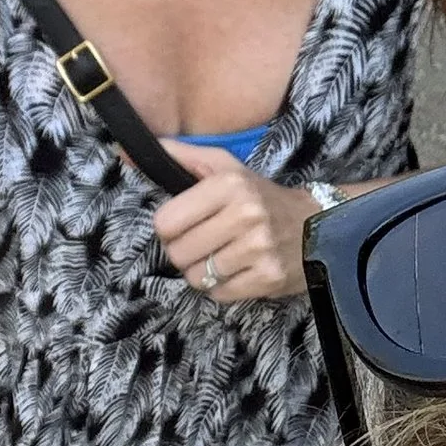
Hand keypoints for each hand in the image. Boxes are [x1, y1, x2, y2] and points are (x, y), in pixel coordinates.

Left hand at [151, 146, 319, 303]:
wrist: (319, 224)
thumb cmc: (260, 196)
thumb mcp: (224, 167)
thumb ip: (179, 156)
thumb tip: (126, 152)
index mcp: (229, 184)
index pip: (165, 222)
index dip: (169, 228)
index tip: (186, 225)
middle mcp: (245, 215)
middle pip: (178, 253)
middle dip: (184, 252)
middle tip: (204, 243)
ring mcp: (258, 249)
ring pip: (196, 277)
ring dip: (202, 272)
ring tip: (221, 257)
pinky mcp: (268, 277)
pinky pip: (219, 294)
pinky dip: (222, 287)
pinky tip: (238, 271)